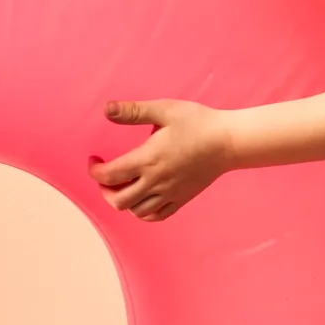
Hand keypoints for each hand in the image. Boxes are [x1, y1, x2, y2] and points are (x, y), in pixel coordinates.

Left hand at [88, 99, 232, 220]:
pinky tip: (141, 199)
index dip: (94, 170)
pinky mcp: (182, 198)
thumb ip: (133, 111)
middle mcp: (157, 181)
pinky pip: (157, 216)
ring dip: (123, 202)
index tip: (94, 159)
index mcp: (148, 159)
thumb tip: (106, 109)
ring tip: (122, 186)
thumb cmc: (198, 122)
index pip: (109, 175)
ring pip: (136, 212)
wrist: (229, 141)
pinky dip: (143, 213)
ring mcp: (170, 193)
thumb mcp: (164, 110)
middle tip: (105, 176)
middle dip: (104, 190)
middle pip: (119, 200)